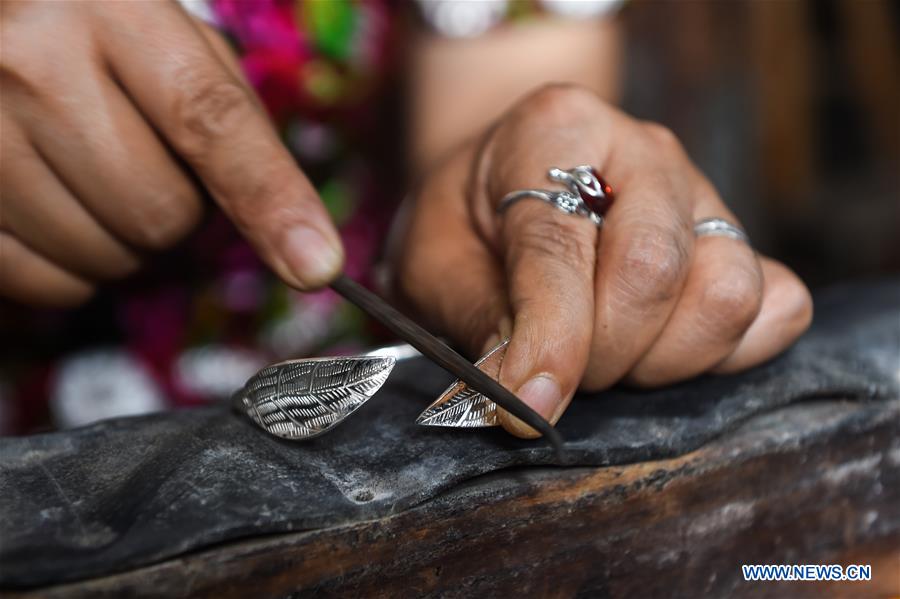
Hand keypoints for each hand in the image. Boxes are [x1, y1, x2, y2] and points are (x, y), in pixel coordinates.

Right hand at [0, 0, 341, 306]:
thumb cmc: (90, 30)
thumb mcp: (164, 35)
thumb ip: (227, 112)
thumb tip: (292, 231)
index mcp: (110, 11)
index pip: (210, 121)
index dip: (270, 199)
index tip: (318, 266)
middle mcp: (31, 67)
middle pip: (164, 213)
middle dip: (182, 212)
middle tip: (150, 166)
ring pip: (110, 258)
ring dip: (128, 242)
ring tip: (94, 178)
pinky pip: (50, 284)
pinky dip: (76, 270)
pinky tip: (61, 211)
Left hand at [391, 84, 812, 436]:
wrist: (505, 189)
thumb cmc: (467, 225)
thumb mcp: (433, 261)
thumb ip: (477, 317)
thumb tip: (529, 397)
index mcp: (557, 130)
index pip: (561, 247)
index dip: (548, 338)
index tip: (525, 405)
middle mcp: (644, 150)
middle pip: (653, 270)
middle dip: (601, 353)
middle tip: (559, 368)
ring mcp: (705, 194)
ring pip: (726, 295)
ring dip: (661, 359)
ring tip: (608, 355)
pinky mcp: (742, 241)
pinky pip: (777, 309)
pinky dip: (724, 353)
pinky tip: (661, 349)